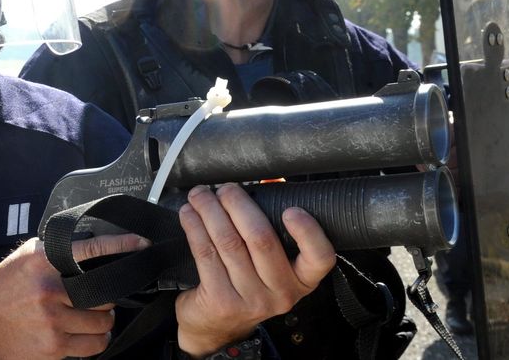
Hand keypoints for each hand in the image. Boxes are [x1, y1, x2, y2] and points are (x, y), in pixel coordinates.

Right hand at [0, 233, 145, 358]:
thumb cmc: (3, 290)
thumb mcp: (26, 259)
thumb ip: (56, 251)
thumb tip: (90, 245)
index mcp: (43, 262)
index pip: (92, 248)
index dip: (121, 244)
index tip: (141, 243)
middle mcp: (50, 289)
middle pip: (105, 290)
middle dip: (107, 293)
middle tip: (98, 294)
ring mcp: (53, 320)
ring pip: (104, 320)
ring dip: (104, 318)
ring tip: (89, 315)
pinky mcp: (54, 347)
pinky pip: (94, 345)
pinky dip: (97, 340)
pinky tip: (85, 333)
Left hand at [175, 183, 335, 356]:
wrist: (217, 325)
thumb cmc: (246, 282)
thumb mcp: (269, 263)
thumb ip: (274, 225)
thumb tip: (272, 183)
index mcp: (301, 280)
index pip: (319, 258)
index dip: (308, 232)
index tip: (291, 210)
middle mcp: (280, 293)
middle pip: (261, 239)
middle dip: (238, 205)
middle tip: (225, 189)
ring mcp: (250, 299)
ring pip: (229, 242)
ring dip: (210, 211)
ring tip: (201, 195)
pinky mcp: (220, 300)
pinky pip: (206, 253)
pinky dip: (195, 228)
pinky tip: (189, 214)